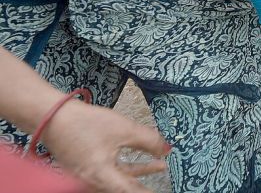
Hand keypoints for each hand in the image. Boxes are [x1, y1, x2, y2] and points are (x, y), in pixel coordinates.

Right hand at [43, 100, 170, 192]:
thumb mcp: (124, 130)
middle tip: (161, 183)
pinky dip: (127, 169)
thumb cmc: (86, 124)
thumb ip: (149, 142)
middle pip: (123, 188)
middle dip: (143, 185)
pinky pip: (110, 174)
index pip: (129, 191)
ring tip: (159, 166)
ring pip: (118, 180)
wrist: (52, 117)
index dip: (145, 192)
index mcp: (101, 177)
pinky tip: (141, 161)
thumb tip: (167, 150)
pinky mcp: (85, 168)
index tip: (160, 191)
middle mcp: (92, 182)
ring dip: (139, 173)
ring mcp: (86, 177)